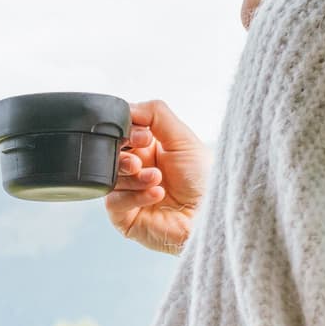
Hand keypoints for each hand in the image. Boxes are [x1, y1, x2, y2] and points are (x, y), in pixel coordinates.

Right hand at [106, 100, 208, 255]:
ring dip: (134, 177)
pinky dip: (134, 196)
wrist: (213, 216)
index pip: (122, 135)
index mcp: (149, 150)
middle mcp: (137, 171)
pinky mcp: (125, 218)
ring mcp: (129, 195)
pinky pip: (114, 202)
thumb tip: (128, 107)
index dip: (126, 133)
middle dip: (124, 155)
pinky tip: (156, 194)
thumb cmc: (205, 181)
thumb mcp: (183, 138)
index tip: (143, 137)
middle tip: (140, 161)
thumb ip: (156, 114)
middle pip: (111, 156)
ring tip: (156, 179)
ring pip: (110, 178)